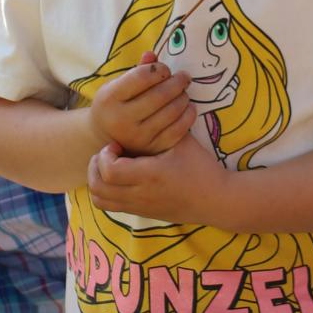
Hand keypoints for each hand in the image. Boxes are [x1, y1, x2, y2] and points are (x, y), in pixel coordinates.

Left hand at [87, 131, 229, 224]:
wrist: (217, 200)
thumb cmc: (202, 168)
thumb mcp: (184, 142)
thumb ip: (166, 124)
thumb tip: (151, 99)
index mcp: (150, 175)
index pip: (110, 170)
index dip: (105, 155)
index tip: (117, 144)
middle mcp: (140, 194)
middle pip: (98, 187)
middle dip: (95, 167)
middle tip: (108, 154)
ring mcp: (139, 207)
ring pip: (100, 201)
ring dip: (98, 181)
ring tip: (110, 167)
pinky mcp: (142, 214)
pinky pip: (110, 208)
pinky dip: (106, 193)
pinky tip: (120, 179)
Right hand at [88, 52, 195, 156]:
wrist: (107, 137)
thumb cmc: (117, 104)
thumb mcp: (119, 85)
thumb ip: (137, 70)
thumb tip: (152, 54)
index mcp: (110, 98)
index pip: (142, 77)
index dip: (160, 69)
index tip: (165, 70)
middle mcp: (121, 120)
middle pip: (159, 95)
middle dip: (177, 82)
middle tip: (184, 77)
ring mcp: (138, 137)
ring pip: (171, 112)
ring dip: (183, 97)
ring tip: (184, 92)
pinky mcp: (153, 149)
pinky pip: (178, 130)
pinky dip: (188, 115)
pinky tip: (188, 107)